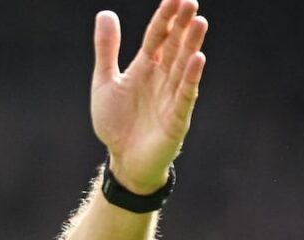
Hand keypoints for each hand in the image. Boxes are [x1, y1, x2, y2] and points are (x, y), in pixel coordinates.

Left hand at [91, 0, 207, 193]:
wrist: (123, 161)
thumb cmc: (116, 124)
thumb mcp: (104, 82)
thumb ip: (106, 50)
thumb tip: (105, 13)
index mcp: (146, 67)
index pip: (157, 36)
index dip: (165, 17)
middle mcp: (162, 78)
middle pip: (174, 46)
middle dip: (182, 25)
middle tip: (190, 2)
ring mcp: (172, 96)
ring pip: (183, 66)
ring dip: (191, 45)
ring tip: (199, 22)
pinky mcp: (177, 117)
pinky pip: (185, 94)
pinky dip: (191, 77)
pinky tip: (197, 59)